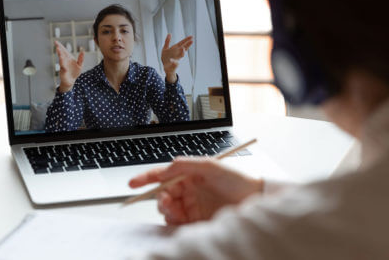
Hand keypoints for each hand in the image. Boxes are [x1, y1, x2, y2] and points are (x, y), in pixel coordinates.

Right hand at [55, 41, 83, 92]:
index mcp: (68, 58)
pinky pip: (63, 69)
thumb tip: (83, 51)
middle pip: (61, 55)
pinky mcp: (63, 72)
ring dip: (61, 57)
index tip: (56, 42)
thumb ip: (81, 58)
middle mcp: (64, 61)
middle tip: (57, 47)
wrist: (71, 81)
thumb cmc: (75, 72)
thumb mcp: (80, 65)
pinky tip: (64, 66)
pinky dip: (64, 67)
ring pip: (62, 61)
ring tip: (60, 53)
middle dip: (59, 51)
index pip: (64, 51)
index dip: (60, 46)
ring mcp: (63, 66)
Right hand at [129, 157, 262, 224]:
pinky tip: (180, 219)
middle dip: (159, 198)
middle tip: (166, 201)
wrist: (255, 200)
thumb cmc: (237, 181)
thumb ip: (185, 164)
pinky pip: (177, 223)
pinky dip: (174, 222)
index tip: (133, 184)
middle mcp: (188, 190)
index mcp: (189, 175)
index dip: (145, 179)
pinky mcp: (196, 221)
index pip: (162, 175)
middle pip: (162, 195)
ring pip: (167, 210)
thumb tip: (166, 167)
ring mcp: (191, 206)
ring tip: (175, 210)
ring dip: (166, 210)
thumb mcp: (210, 166)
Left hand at [160, 34, 192, 82]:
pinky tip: (172, 60)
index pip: (182, 43)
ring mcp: (176, 59)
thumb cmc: (166, 58)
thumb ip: (167, 41)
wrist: (165, 67)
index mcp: (176, 49)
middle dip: (187, 45)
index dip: (186, 40)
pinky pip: (174, 64)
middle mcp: (177, 54)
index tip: (192, 36)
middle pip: (184, 48)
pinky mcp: (173, 65)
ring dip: (182, 52)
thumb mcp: (165, 48)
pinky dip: (174, 62)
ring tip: (183, 49)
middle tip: (192, 41)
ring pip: (181, 56)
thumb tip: (170, 33)